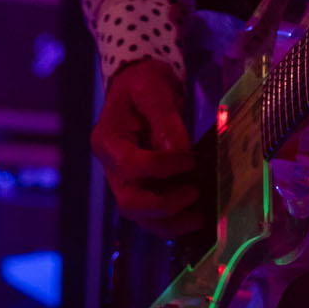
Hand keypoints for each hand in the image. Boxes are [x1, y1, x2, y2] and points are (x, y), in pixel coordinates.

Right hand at [92, 58, 201, 236]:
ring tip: (201, 215)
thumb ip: (164, 118)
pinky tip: (196, 217)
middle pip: (129, 202)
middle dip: (165, 204)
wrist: (139, 88)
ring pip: (141, 218)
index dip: (164, 168)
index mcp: (107, 141)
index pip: (131, 165)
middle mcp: (110, 168)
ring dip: (171, 221)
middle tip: (195, 192)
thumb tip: (180, 150)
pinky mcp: (139, 190)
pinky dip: (173, 222)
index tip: (192, 159)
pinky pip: (152, 217)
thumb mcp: (152, 89)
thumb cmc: (143, 85)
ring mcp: (123, 183)